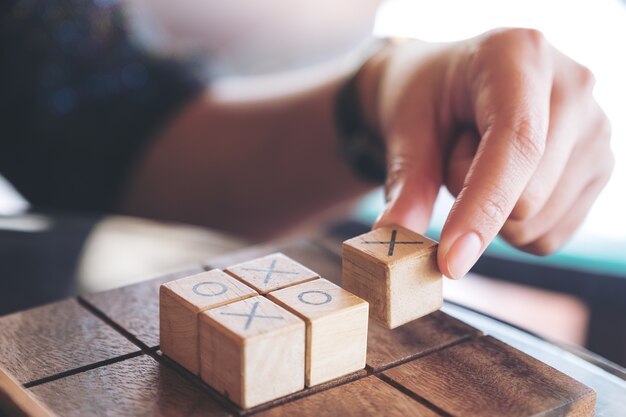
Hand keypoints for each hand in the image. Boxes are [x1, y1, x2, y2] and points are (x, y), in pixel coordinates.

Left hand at [369, 29, 613, 277]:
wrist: (450, 85)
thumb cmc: (426, 97)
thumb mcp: (406, 128)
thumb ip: (406, 183)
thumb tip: (393, 240)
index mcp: (519, 55)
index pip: (516, 143)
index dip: (483, 207)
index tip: (450, 261)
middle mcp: (573, 86)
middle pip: (530, 194)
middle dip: (472, 199)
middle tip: (455, 151)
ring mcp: (596, 130)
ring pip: (539, 224)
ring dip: (493, 212)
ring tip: (480, 159)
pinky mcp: (598, 168)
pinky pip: (549, 236)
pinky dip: (514, 227)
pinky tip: (507, 180)